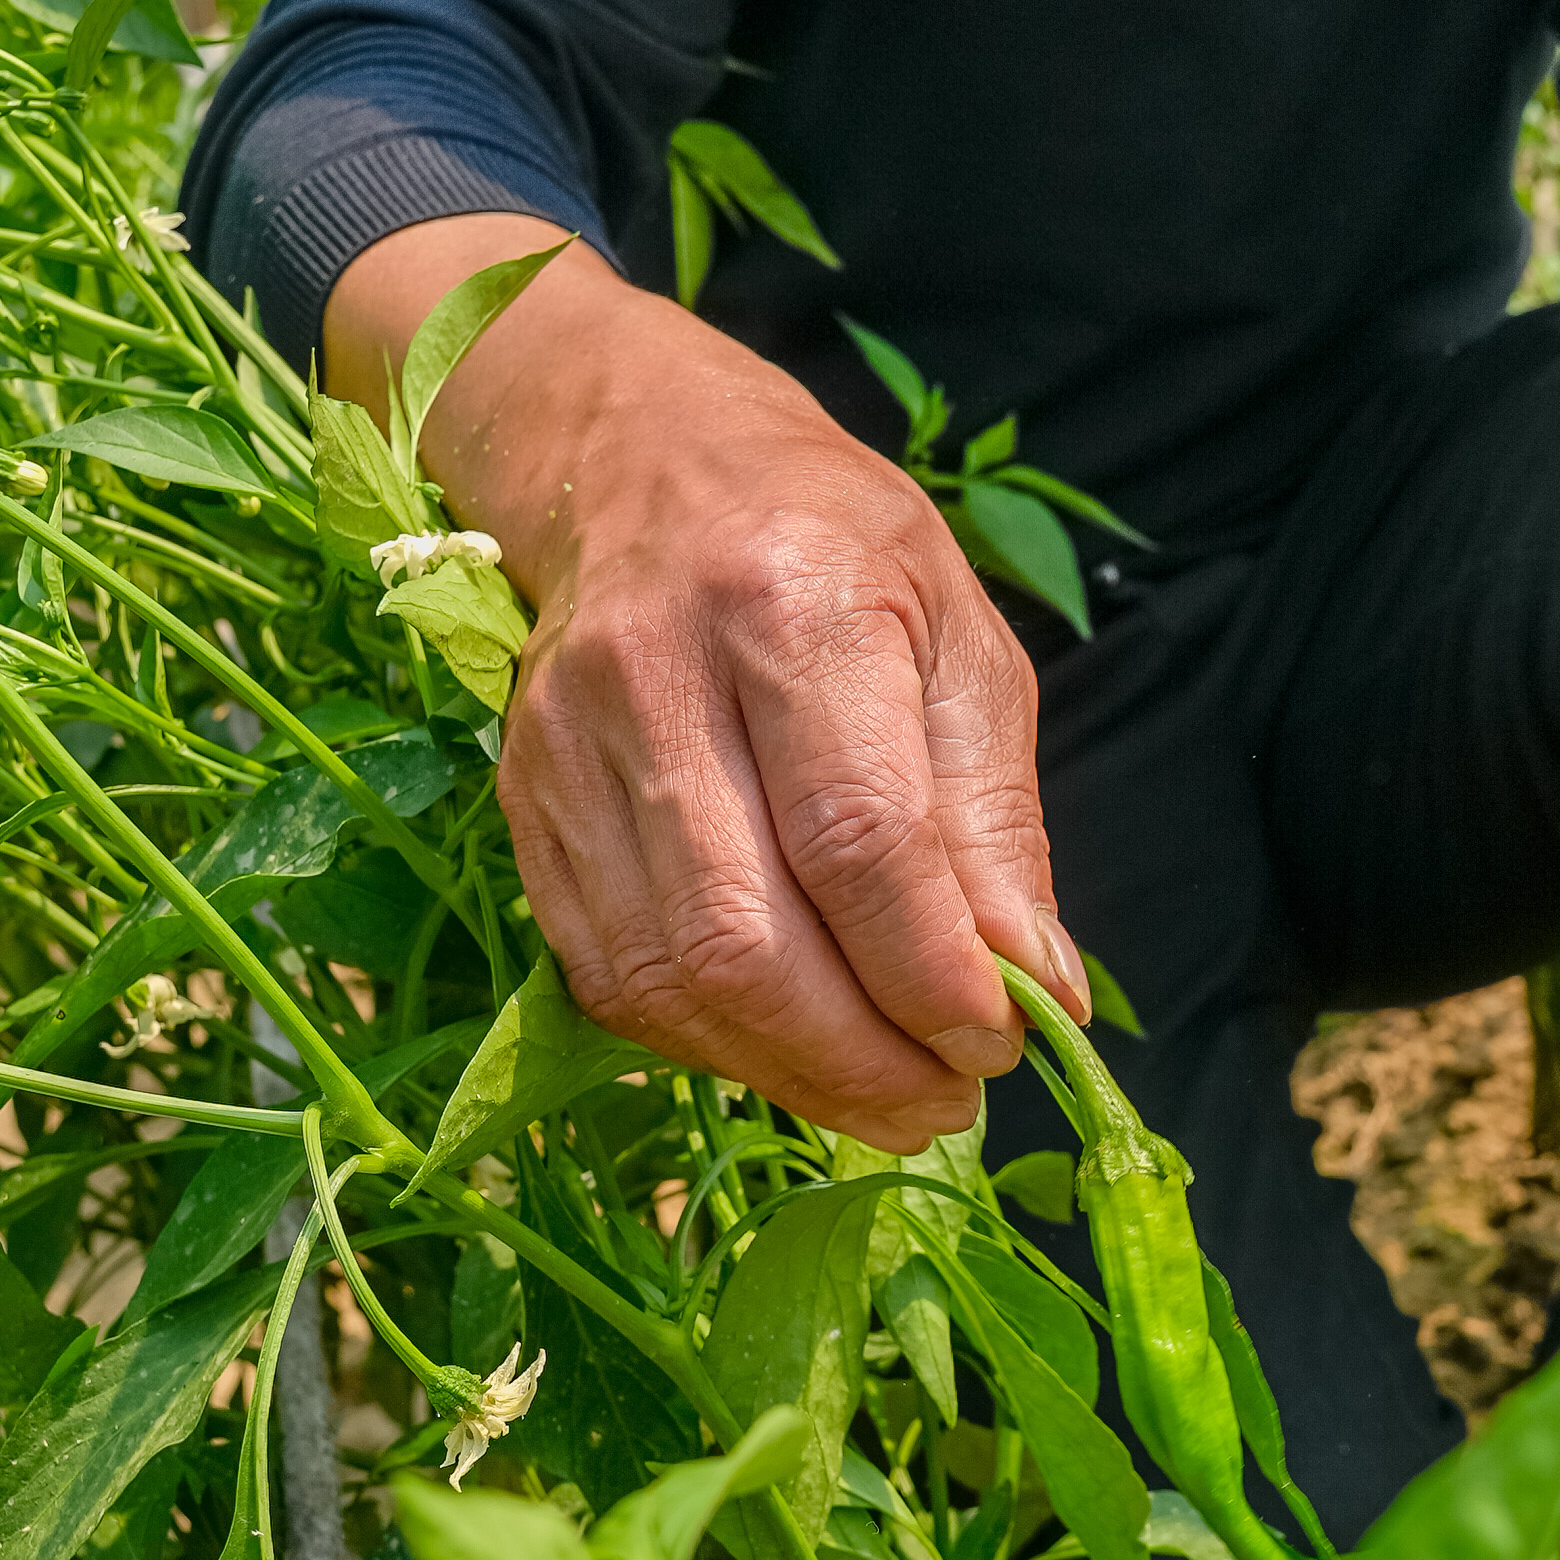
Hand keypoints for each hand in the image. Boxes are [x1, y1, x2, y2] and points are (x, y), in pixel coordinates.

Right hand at [324, 217, 1083, 1148]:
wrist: (639, 459)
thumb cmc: (834, 544)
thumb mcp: (960, 638)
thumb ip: (994, 821)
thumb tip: (1036, 990)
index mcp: (789, 601)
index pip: (857, 836)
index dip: (930, 971)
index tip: (1003, 1040)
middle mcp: (655, 673)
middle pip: (743, 934)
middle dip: (860, 1056)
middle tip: (949, 1100)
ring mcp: (566, 746)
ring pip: (666, 975)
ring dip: (788, 1072)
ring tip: (886, 1095)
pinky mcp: (523, 804)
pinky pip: (612, 974)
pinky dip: (711, 1042)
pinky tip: (789, 1048)